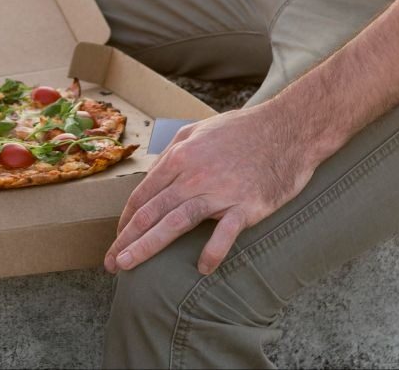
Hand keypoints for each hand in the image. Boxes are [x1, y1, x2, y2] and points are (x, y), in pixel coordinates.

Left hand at [104, 100, 323, 275]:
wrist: (289, 129)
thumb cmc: (243, 130)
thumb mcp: (198, 130)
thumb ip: (173, 151)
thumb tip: (154, 173)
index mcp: (180, 156)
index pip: (144, 194)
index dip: (126, 220)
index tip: (118, 238)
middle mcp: (193, 175)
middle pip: (151, 212)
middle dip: (126, 239)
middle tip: (110, 262)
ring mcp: (220, 192)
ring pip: (174, 223)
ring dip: (147, 246)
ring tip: (127, 265)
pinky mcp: (246, 206)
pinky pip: (224, 234)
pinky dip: (211, 252)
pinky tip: (202, 269)